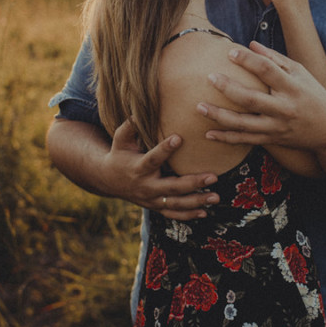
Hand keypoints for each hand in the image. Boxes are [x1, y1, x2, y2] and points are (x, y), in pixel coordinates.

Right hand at [102, 119, 219, 220]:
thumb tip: (138, 110)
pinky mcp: (156, 206)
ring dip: (197, 201)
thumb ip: (129, 127)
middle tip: (213, 176)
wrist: (109, 181)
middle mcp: (146, 186)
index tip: (178, 137)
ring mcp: (151, 199)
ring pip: (176, 204)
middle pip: (171, 187)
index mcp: (138, 167)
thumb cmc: (119, 154)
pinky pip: (173, 214)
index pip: (152, 158)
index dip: (164, 149)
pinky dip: (189, 215)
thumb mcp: (120, 140)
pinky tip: (205, 212)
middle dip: (193, 183)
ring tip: (216, 196)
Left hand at [197, 42, 325, 150]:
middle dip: (228, 89)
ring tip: (199, 107)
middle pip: (251, 99)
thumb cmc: (314, 95)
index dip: (248, 60)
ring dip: (220, 116)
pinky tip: (208, 133)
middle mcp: (283, 108)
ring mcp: (277, 126)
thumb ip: (275, 59)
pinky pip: (246, 140)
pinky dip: (226, 138)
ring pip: (244, 124)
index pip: (268, 71)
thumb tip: (250, 45)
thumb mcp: (300, 72)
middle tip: (209, 77)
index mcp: (292, 87)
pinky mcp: (272, 139)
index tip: (230, 52)